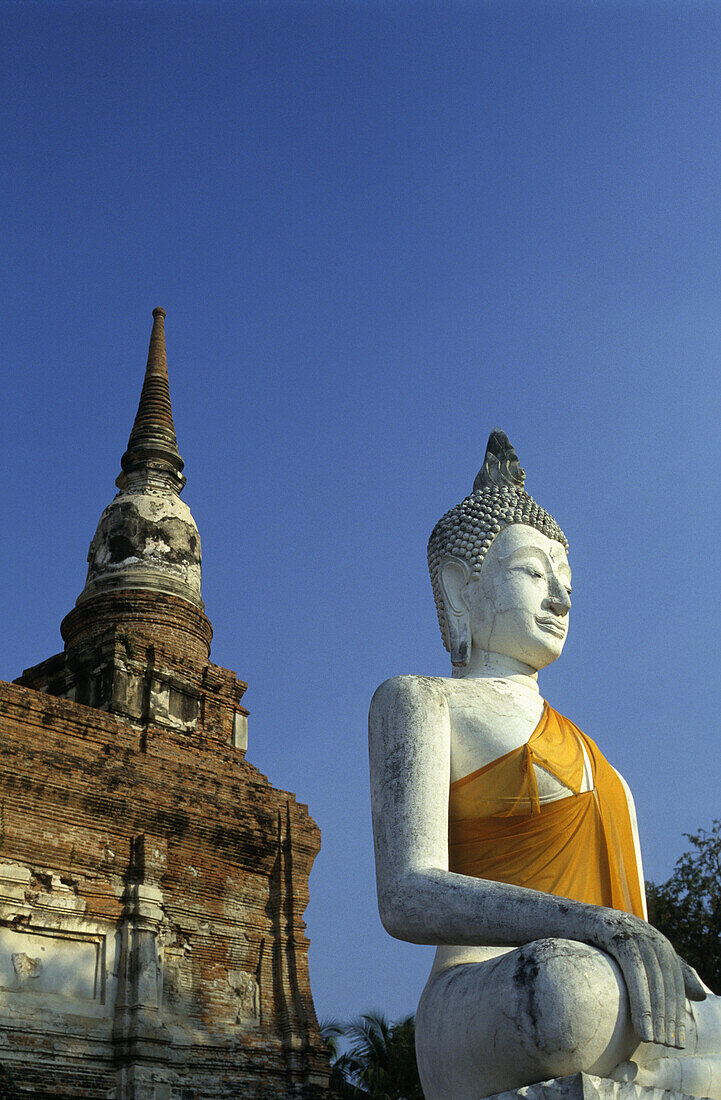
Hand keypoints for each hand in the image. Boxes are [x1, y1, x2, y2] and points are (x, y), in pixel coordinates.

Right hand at [588, 909, 705, 1048]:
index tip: (678, 1039)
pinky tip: (642, 1024)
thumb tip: (700, 995)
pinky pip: (633, 967)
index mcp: (652, 938)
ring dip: (658, 1011)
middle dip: (671, 1013)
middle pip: (667, 976)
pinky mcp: (611, 928)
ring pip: (653, 974)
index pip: (674, 976)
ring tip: (656, 1041)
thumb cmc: (584, 945)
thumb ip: (656, 975)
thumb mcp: (622, 961)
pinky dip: (641, 998)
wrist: (549, 919)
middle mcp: (645, 930)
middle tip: (670, 1044)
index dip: (678, 1008)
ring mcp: (628, 926)